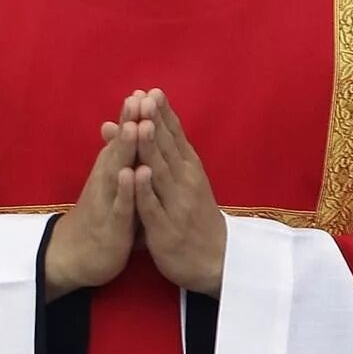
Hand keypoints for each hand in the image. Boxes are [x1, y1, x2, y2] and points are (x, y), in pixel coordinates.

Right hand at [43, 107, 139, 299]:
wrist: (72, 256)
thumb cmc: (99, 219)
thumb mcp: (110, 187)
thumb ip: (118, 161)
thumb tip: (118, 132)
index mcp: (111, 172)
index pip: (124, 140)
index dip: (134, 117)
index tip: (145, 92)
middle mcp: (106, 181)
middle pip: (120, 147)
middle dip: (130, 123)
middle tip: (139, 97)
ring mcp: (106, 201)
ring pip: (117, 170)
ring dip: (126, 149)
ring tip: (135, 125)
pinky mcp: (110, 223)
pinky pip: (120, 204)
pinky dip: (125, 188)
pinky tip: (131, 173)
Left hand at [133, 89, 225, 296]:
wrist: (216, 262)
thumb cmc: (193, 216)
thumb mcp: (180, 182)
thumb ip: (160, 154)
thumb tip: (138, 123)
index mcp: (189, 170)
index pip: (175, 137)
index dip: (163, 115)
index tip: (151, 90)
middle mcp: (186, 183)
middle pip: (168, 149)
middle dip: (155, 123)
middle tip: (144, 98)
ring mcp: (177, 205)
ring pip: (161, 173)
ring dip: (151, 148)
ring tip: (142, 125)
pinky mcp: (166, 228)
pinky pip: (153, 206)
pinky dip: (145, 189)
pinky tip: (136, 172)